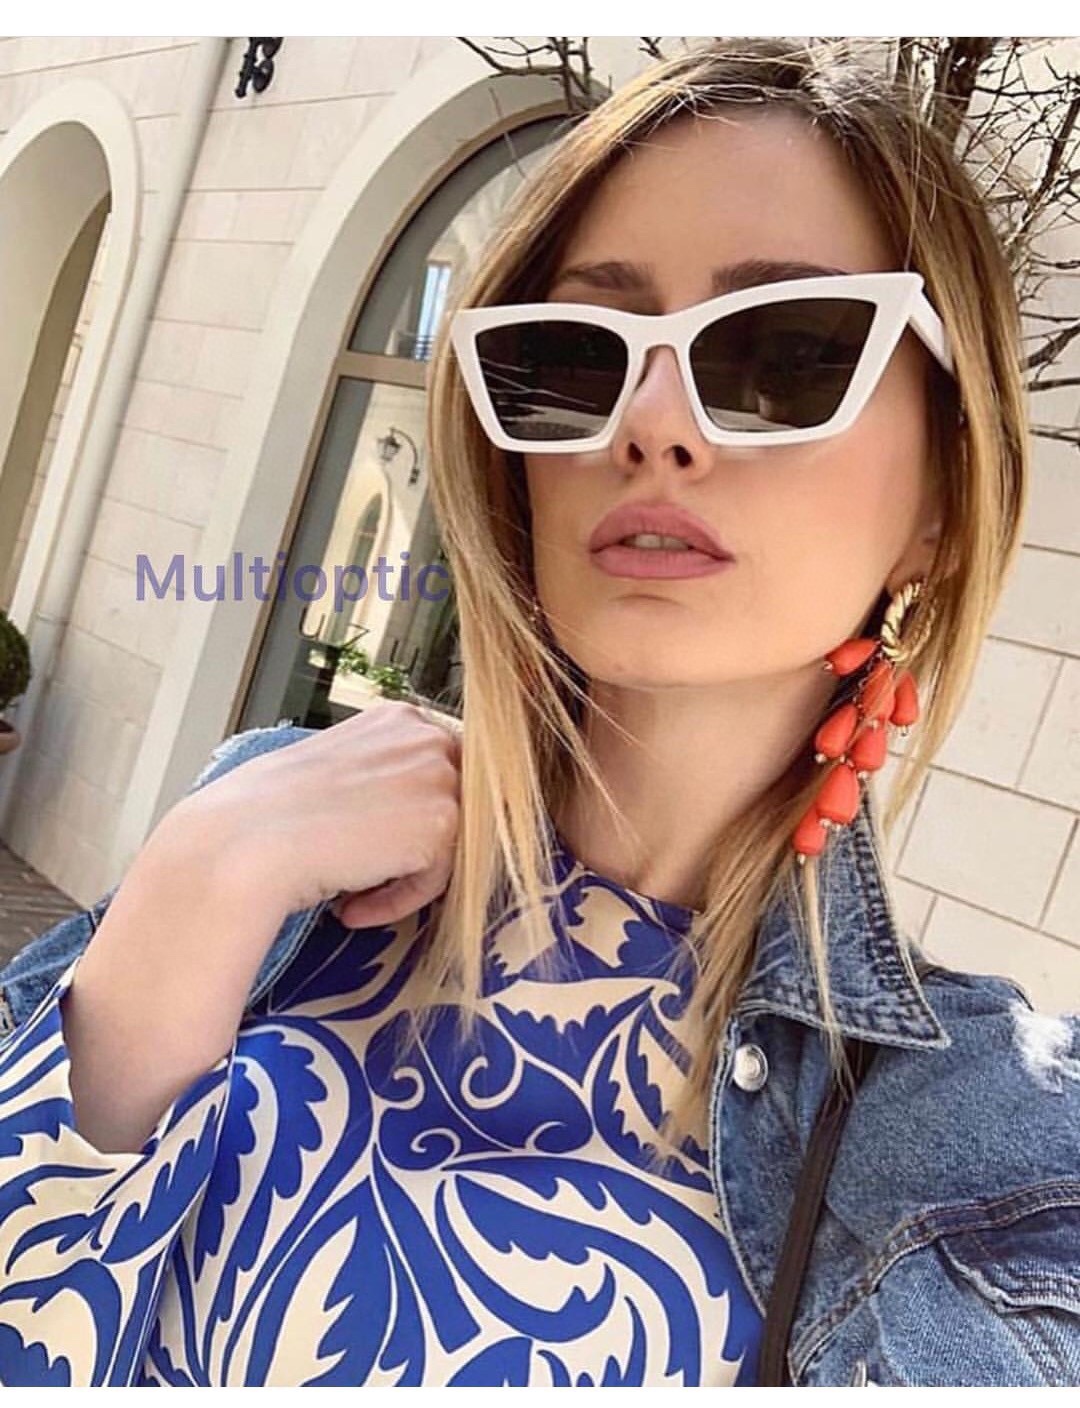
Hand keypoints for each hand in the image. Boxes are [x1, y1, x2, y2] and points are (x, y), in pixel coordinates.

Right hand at [163, 702, 462, 929]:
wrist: (246, 842)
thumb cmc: (266, 813)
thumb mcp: (334, 771)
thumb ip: (379, 778)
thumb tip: (401, 815)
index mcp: (397, 718)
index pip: (434, 776)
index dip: (404, 822)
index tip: (367, 847)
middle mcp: (425, 736)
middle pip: (450, 810)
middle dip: (411, 849)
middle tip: (360, 873)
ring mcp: (438, 775)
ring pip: (445, 847)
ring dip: (399, 878)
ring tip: (349, 893)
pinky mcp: (442, 822)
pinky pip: (437, 878)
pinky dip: (397, 901)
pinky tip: (352, 907)